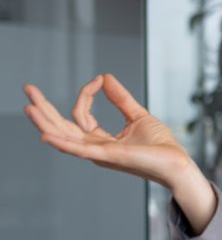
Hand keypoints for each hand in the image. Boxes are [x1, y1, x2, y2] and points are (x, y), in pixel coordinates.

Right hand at [23, 74, 216, 232]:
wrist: (177, 162)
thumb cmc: (160, 145)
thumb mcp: (138, 115)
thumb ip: (120, 98)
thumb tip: (105, 77)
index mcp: (100, 139)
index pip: (81, 114)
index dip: (87, 93)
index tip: (100, 79)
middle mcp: (95, 147)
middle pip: (62, 126)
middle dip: (44, 109)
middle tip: (28, 89)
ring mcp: (99, 153)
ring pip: (65, 136)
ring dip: (45, 121)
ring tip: (28, 106)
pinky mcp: (109, 156)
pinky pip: (80, 149)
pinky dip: (62, 142)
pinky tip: (45, 134)